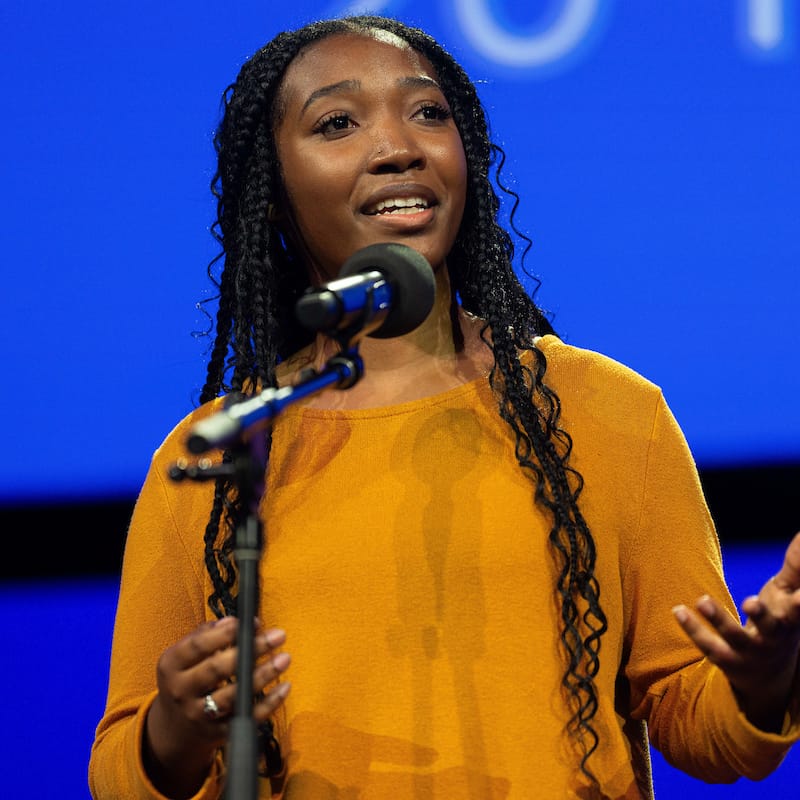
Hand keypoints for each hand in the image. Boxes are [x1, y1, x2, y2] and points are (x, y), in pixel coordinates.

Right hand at [144, 617, 290, 798]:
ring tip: (284, 658)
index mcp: (171, 666)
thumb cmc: (188, 678)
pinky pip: (247, 717)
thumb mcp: (184, 656)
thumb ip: (206, 634)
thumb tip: (234, 621)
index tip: (248, 622)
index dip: (224, 633)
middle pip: (217, 669)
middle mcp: (181, 691)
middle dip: (251, 650)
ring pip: (233, 695)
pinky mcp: (218, 733)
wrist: (175, 728)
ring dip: (262, 675)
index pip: (197, 646)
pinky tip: (284, 686)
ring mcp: (199, 715)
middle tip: (278, 635)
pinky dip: (269, 703)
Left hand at [673, 531, 799, 731]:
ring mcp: (750, 652)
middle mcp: (774, 638)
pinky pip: (708, 646)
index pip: (798, 611)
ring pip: (735, 638)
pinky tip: (677, 610)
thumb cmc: (780, 621)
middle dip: (762, 615)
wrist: (770, 678)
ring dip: (719, 619)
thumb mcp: (789, 596)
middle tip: (750, 601)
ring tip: (702, 600)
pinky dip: (692, 628)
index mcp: (790, 620)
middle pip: (770, 628)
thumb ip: (797, 567)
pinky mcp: (727, 661)